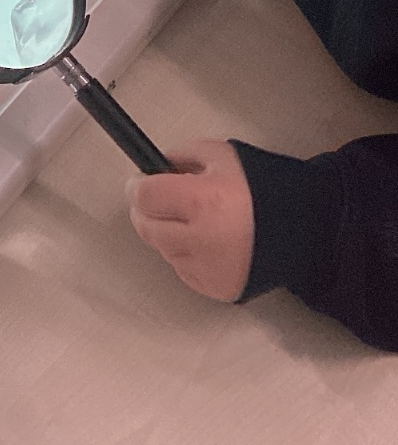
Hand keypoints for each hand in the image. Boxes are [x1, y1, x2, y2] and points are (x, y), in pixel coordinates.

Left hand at [127, 139, 254, 301]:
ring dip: (168, 233)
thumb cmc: (265, 188)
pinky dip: (186, 254)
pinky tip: (209, 241)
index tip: (139, 181)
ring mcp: (208, 270)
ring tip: (195, 220)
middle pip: (146, 227)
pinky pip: (182, 269)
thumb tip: (153, 167)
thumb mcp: (221, 155)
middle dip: (148, 210)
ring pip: (163, 249)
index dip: (137, 186)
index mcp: (203, 201)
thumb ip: (182, 157)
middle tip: (161, 199)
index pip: (145, 197)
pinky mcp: (216, 289)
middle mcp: (201, 240)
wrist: (308, 229)